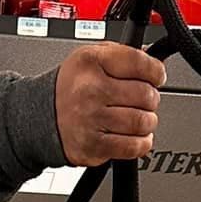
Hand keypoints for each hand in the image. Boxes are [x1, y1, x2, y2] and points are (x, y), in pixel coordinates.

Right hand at [54, 42, 166, 166]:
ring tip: (140, 118)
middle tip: (145, 100)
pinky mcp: (94, 146)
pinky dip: (142, 143)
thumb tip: (152, 58)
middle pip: (145, 94)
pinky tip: (137, 136)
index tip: (157, 77)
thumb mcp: (90, 57)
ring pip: (142, 122)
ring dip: (148, 122)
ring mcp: (92, 119)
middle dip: (151, 99)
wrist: (43, 117)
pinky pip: (132, 146)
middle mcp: (91, 90)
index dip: (156, 71)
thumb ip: (121, 55)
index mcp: (91, 62)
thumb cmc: (71, 88)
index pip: (139, 63)